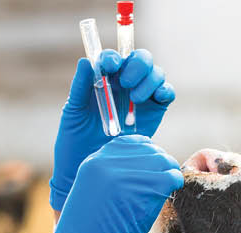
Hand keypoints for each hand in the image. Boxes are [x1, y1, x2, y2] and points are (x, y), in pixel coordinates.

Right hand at [20, 135, 182, 232]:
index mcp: (93, 162)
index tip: (152, 170)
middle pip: (150, 150)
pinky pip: (170, 177)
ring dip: (169, 174)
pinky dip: (175, 183)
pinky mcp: (141, 189)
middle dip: (161, 165)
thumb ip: (111, 179)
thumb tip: (142, 173)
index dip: (146, 154)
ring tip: (168, 188)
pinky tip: (171, 193)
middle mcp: (107, 162)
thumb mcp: (92, 195)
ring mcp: (124, 174)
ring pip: (162, 162)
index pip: (130, 143)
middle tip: (166, 181)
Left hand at [49, 49, 174, 210]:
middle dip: (136, 65)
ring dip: (149, 80)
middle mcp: (124, 83)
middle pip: (140, 59)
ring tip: (135, 99)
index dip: (113, 57)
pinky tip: (156, 97)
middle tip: (125, 83)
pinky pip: (166, 93)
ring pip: (155, 73)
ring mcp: (141, 96)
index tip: (109, 67)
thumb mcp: (74, 111)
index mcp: (104, 78)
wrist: (89, 167)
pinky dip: (165, 90)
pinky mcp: (154, 111)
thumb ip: (80, 85)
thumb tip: (85, 61)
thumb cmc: (76, 139)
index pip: (113, 58)